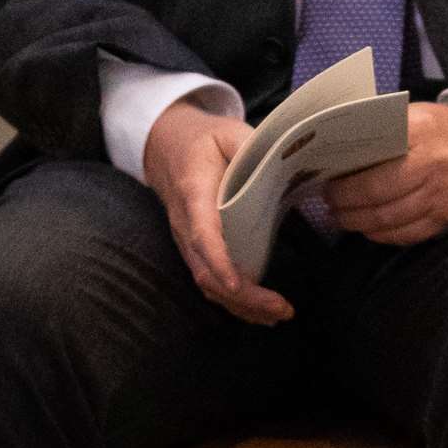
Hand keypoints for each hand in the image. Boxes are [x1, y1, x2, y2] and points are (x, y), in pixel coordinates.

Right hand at [143, 99, 294, 326]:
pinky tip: (260, 312)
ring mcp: (185, 241)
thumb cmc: (202, 140)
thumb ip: (251, 149)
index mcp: (193, 192)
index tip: (239, 285)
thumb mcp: (228, 132)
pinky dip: (233, 302)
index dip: (220, 261)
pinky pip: (208, 282)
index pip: (203, 234)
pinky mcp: (193, 250)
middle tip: (282, 308)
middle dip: (243, 297)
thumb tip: (282, 166)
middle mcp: (185, 224)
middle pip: (206, 271)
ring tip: (279, 314)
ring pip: (206, 284)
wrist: (166, 146)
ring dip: (241, 305)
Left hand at [325, 101, 447, 245]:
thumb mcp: (414, 115)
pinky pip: (409, 234)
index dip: (347, 180)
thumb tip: (341, 153)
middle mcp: (434, 164)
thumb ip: (382, 130)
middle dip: (347, 204)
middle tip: (330, 203)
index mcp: (420, 132)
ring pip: (391, 220)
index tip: (328, 182)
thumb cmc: (441, 128)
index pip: (375, 162)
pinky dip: (383, 235)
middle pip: (379, 195)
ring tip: (342, 218)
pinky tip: (369, 228)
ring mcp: (443, 195)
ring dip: (359, 223)